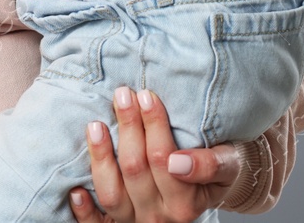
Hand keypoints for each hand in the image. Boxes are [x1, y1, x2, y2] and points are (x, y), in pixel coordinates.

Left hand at [68, 86, 241, 221]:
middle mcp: (160, 216)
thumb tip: (178, 163)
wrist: (215, 186)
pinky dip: (84, 210)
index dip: (153, 125)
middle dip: (128, 127)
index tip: (146, 95)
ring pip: (112, 193)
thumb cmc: (220, 168)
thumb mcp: (227, 164)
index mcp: (186, 203)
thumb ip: (209, 165)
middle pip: (135, 170)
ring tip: (96, 125)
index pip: (163, 159)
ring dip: (101, 157)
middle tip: (123, 94)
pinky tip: (76, 189)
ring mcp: (136, 222)